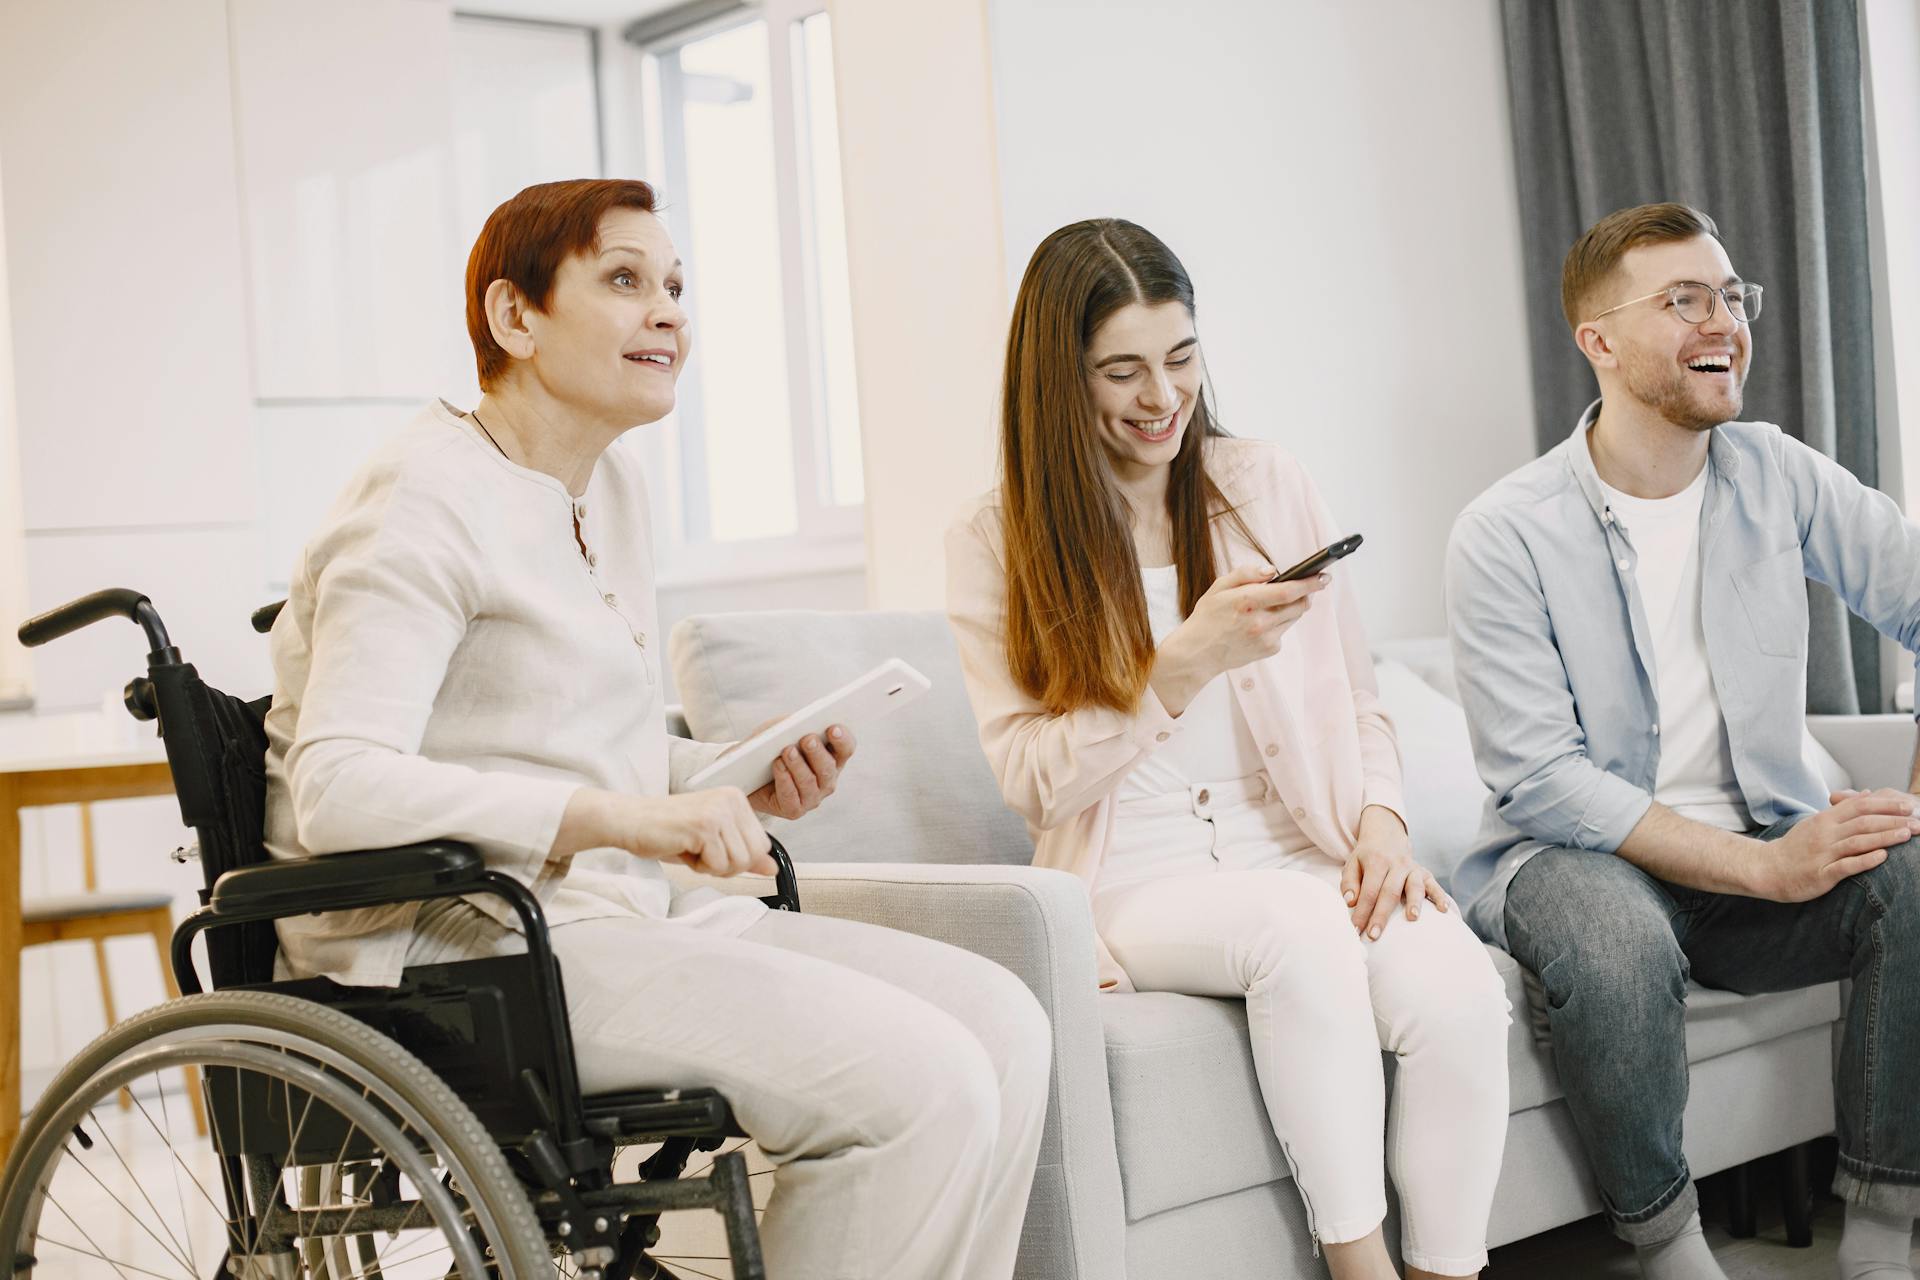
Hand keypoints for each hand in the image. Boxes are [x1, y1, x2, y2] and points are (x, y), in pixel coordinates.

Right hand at [562, 787, 774, 877]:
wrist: (629, 821)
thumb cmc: (667, 831)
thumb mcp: (712, 842)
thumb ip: (744, 853)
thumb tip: (773, 868)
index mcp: (736, 799)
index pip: (762, 846)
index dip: (736, 858)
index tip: (710, 847)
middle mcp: (731, 800)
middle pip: (753, 856)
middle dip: (726, 865)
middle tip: (699, 850)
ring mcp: (719, 811)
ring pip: (738, 863)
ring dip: (711, 866)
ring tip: (689, 847)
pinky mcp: (704, 826)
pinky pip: (717, 865)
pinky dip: (698, 867)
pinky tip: (682, 847)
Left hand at [748, 724, 856, 818]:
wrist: (749, 774)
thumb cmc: (770, 747)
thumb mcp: (782, 730)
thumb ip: (792, 726)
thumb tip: (795, 726)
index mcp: (832, 758)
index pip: (846, 748)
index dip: (842, 738)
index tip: (833, 728)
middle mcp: (827, 780)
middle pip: (828, 767)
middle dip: (817, 752)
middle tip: (807, 739)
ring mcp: (812, 798)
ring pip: (809, 782)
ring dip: (798, 765)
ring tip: (787, 751)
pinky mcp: (794, 810)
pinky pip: (791, 796)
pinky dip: (784, 779)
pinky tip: (778, 765)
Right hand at [1152, 564, 1329, 713]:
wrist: (1198, 653)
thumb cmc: (1208, 617)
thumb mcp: (1219, 587)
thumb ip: (1246, 574)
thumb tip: (1272, 570)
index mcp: (1247, 601)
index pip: (1289, 591)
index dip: (1310, 583)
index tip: (1323, 577)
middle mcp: (1260, 622)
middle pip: (1299, 605)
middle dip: (1305, 594)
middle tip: (1305, 587)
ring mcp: (1266, 638)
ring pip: (1293, 617)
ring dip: (1289, 608)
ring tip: (1270, 606)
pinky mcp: (1270, 649)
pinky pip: (1283, 631)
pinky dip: (1278, 623)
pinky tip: (1259, 624)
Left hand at [1340, 806, 1448, 939]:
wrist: (1386, 837)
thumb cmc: (1367, 858)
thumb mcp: (1352, 864)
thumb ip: (1349, 883)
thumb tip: (1350, 902)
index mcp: (1376, 862)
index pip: (1369, 891)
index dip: (1362, 912)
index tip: (1357, 930)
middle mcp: (1396, 864)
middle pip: (1390, 892)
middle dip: (1382, 915)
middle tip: (1375, 935)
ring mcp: (1412, 868)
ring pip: (1414, 886)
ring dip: (1414, 902)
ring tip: (1412, 918)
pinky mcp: (1425, 873)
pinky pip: (1434, 885)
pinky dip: (1440, 897)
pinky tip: (1444, 910)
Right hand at [1752, 789, 1919, 901]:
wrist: (1767, 869)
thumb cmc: (1795, 848)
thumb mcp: (1817, 822)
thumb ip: (1843, 809)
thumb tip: (1868, 794)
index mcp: (1825, 819)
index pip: (1860, 806)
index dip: (1886, 805)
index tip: (1908, 805)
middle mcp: (1824, 833)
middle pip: (1863, 822)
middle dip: (1893, 820)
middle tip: (1918, 821)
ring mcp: (1822, 853)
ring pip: (1858, 841)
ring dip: (1885, 837)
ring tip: (1908, 834)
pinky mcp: (1821, 874)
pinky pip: (1846, 865)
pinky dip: (1865, 860)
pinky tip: (1883, 857)